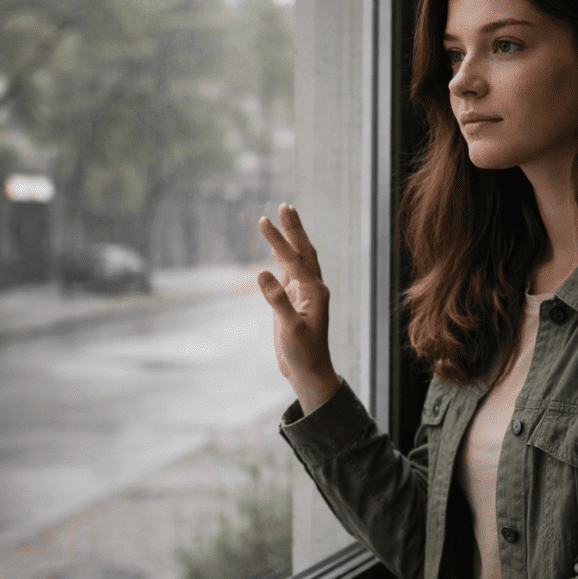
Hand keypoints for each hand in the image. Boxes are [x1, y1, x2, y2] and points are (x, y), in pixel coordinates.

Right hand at [257, 204, 338, 413]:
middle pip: (304, 251)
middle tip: (285, 206)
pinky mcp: (294, 301)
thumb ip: (277, 301)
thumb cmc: (303, 353)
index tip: (263, 221)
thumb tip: (262, 274)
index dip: (278, 240)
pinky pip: (289, 272)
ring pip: (298, 259)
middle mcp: (313, 288)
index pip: (294, 259)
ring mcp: (304, 293)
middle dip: (294, 229)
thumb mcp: (290, 328)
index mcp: (315, 291)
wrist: (309, 371)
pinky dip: (283, 257)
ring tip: (284, 217)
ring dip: (292, 238)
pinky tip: (275, 249)